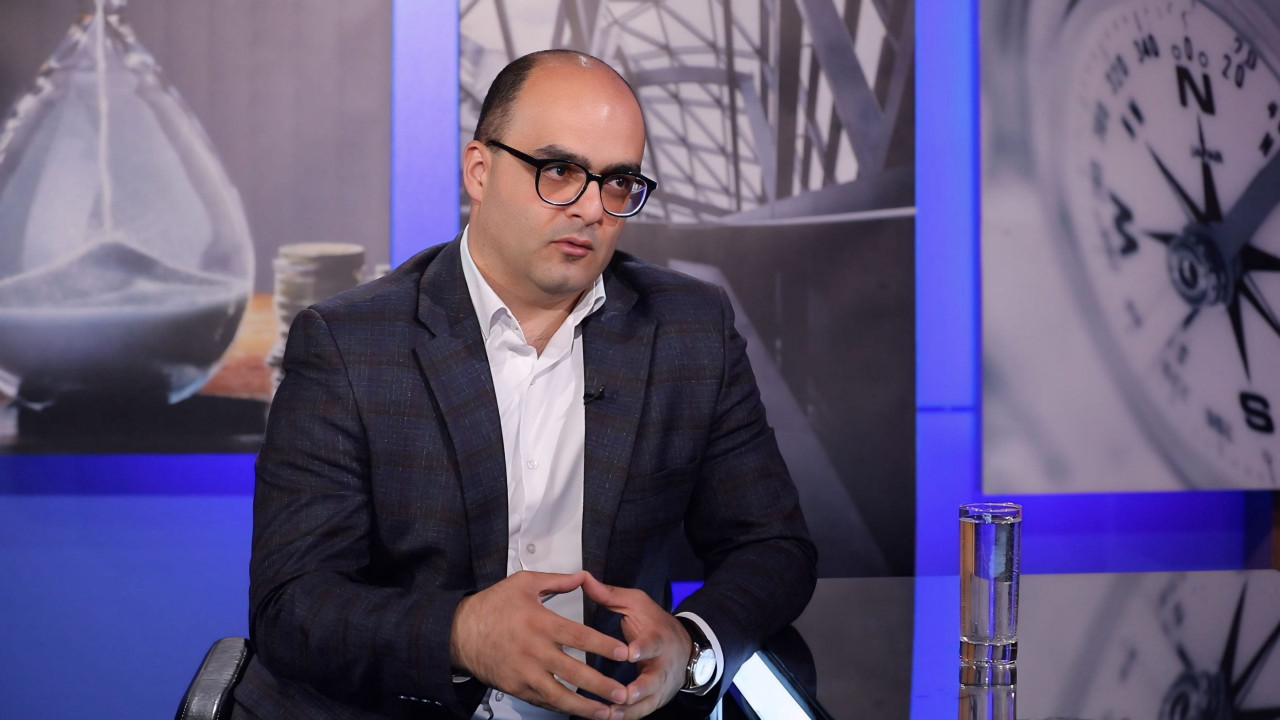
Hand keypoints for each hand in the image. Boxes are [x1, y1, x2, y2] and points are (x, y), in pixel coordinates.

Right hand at [450, 570, 629, 718]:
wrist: (459, 632)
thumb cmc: (491, 606)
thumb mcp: (523, 583)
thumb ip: (557, 581)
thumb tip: (584, 576)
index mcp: (540, 622)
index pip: (579, 636)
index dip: (603, 646)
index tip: (623, 653)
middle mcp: (534, 651)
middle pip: (574, 671)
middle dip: (601, 684)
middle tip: (622, 693)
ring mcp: (524, 673)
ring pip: (559, 695)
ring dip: (585, 706)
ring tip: (606, 713)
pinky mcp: (515, 688)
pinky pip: (542, 701)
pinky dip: (562, 708)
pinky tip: (579, 711)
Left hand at [582, 573, 691, 718]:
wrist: (685, 648)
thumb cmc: (656, 625)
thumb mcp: (637, 604)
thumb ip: (610, 595)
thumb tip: (585, 579)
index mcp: (658, 638)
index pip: (652, 644)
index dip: (643, 649)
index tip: (630, 653)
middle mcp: (662, 665)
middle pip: (654, 680)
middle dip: (640, 689)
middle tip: (624, 694)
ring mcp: (660, 686)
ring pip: (648, 702)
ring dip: (629, 710)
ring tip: (609, 714)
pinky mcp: (655, 700)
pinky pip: (642, 713)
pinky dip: (627, 717)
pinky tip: (608, 719)